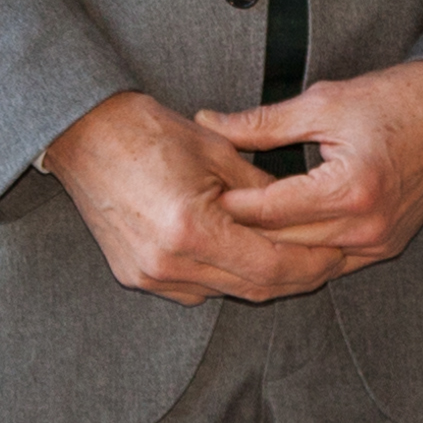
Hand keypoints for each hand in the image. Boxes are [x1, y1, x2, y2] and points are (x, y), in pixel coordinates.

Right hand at [40, 90, 346, 304]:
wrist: (83, 133)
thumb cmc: (148, 131)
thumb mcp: (218, 152)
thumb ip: (264, 192)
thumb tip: (303, 215)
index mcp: (192, 229)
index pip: (271, 266)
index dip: (312, 263)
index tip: (339, 253)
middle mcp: (169, 263)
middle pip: (253, 288)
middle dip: (296, 276)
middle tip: (329, 261)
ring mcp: (149, 274)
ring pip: (226, 291)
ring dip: (262, 277)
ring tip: (295, 256)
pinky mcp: (136, 276)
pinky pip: (196, 288)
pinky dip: (225, 276)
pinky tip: (244, 254)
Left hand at [194, 62, 422, 273]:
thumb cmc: (395, 100)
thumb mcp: (324, 102)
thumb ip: (263, 123)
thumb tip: (209, 124)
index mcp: (350, 187)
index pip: (271, 209)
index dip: (229, 204)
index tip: (194, 197)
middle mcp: (366, 225)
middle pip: (283, 245)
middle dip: (239, 233)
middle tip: (198, 221)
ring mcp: (379, 243)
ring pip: (305, 263)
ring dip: (267, 251)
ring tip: (225, 237)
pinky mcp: (385, 248)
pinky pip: (331, 264)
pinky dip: (300, 256)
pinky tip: (269, 245)